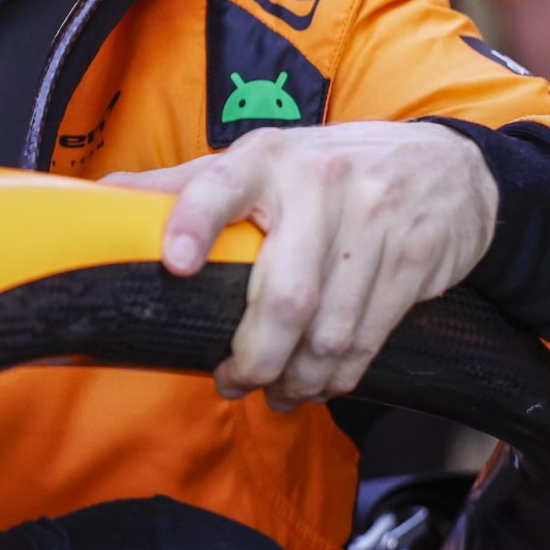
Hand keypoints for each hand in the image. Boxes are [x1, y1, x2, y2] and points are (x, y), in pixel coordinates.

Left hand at [107, 123, 497, 408]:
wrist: (448, 167)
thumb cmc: (331, 170)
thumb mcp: (261, 160)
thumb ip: (185, 183)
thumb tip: (100, 197)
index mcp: (265, 158)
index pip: (219, 184)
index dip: (194, 222)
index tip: (175, 263)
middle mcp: (320, 183)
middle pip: (284, 295)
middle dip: (255, 358)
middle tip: (233, 381)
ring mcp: (375, 219)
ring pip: (329, 330)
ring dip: (299, 378)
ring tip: (279, 391)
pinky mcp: (416, 255)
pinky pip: (370, 336)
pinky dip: (341, 375)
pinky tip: (321, 383)